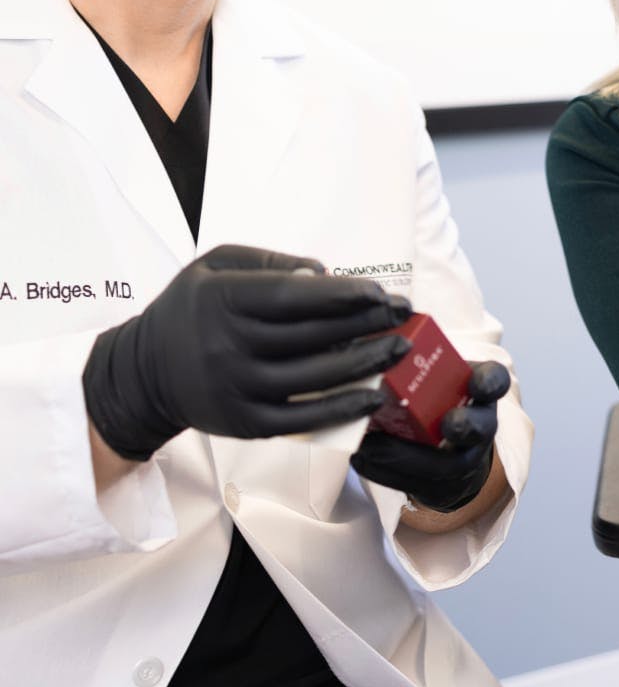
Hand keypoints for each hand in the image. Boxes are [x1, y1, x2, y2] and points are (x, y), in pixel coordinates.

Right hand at [83, 244, 412, 460]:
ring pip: (315, 378)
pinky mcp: (247, 424)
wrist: (144, 375)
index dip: (342, 295)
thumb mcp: (215, 266)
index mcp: (223, 300)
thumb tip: (324, 275)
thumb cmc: (190, 310)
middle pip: (312, 336)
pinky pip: (304, 419)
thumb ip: (268, 262)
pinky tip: (373, 395)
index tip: (380, 292)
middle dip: (366, 323)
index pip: (293, 297)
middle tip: (404, 313)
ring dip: (365, 364)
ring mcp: (239, 389)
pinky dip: (343, 409)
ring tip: (398, 348)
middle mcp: (230, 346)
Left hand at [350, 359, 509, 511]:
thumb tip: (374, 326)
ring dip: (402, 453)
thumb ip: (420, 353)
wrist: (451, 448)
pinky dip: (383, 471)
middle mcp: (479, 426)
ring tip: (368, 442)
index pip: (494, 381)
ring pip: (439, 466)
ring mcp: (461, 461)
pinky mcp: (438, 487)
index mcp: (480, 391)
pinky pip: (412, 484)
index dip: (489, 384)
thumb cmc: (438, 397)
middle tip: (446, 423)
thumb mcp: (442, 373)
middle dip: (463, 426)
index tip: (476, 384)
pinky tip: (359, 456)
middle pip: (478, 428)